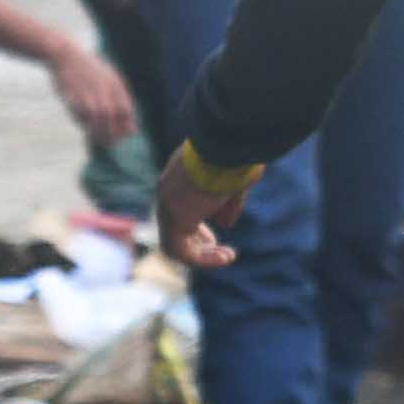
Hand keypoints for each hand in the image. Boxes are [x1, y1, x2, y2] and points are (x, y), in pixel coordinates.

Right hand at [49, 45, 141, 150]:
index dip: (127, 126)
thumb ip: (116, 93)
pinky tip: (86, 131)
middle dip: (114, 133)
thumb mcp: (107, 75)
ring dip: (99, 134)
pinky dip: (86, 126)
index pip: (127, 110)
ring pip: (99, 120)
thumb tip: (123, 111)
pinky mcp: (76, 97)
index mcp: (116, 83)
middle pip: (114, 117)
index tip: (125, 135)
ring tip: (98, 142)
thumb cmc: (85, 67)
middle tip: (111, 143)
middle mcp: (106, 89)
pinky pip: (83, 117)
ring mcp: (91, 93)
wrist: (64, 55)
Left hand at [156, 153, 247, 271]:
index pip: (179, 209)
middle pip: (174, 228)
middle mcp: (168, 191)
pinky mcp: (174, 217)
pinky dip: (202, 259)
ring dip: (201, 256)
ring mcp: (167, 204)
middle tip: (223, 251)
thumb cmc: (235, 156)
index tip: (216, 235)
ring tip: (226, 256)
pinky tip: (225, 257)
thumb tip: (225, 224)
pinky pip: (180, 251)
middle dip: (198, 244)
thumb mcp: (233, 181)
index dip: (197, 228)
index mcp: (179, 177)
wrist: (226, 144)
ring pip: (174, 244)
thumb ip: (227, 204)